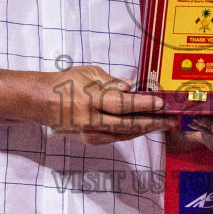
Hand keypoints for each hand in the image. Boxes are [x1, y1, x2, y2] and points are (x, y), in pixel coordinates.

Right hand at [38, 65, 173, 144]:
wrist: (41, 102)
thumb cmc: (65, 83)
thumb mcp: (88, 73)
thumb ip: (111, 82)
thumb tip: (131, 88)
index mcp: (90, 100)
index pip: (122, 104)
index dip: (144, 105)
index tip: (161, 103)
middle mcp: (90, 120)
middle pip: (127, 125)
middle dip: (153, 122)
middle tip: (171, 120)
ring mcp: (89, 133)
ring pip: (124, 134)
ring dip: (145, 129)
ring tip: (162, 123)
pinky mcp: (89, 140)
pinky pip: (115, 138)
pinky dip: (131, 132)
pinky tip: (143, 127)